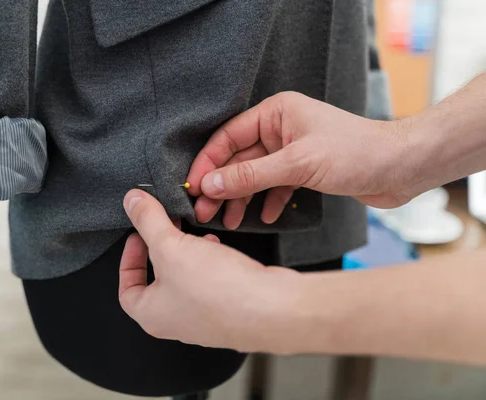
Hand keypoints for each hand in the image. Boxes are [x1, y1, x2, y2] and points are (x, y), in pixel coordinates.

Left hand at [119, 189, 300, 351]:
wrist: (270, 309)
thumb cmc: (217, 290)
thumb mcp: (171, 246)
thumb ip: (148, 221)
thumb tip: (131, 201)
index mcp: (152, 315)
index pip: (126, 291)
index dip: (128, 261)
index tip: (138, 236)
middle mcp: (176, 323)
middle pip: (157, 282)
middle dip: (161, 252)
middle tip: (166, 228)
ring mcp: (205, 320)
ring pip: (186, 281)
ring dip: (187, 255)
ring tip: (194, 234)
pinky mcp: (230, 311)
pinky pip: (211, 283)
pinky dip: (209, 262)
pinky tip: (218, 247)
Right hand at [188, 92, 413, 228]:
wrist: (401, 168)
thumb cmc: (357, 152)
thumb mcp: (297, 164)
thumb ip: (251, 175)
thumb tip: (210, 183)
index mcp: (276, 113)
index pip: (229, 137)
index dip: (208, 163)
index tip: (193, 187)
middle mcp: (281, 129)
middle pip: (239, 159)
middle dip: (222, 186)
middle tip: (203, 212)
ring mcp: (292, 150)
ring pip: (255, 176)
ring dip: (242, 198)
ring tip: (228, 221)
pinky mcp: (304, 170)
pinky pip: (276, 185)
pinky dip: (269, 201)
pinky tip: (265, 217)